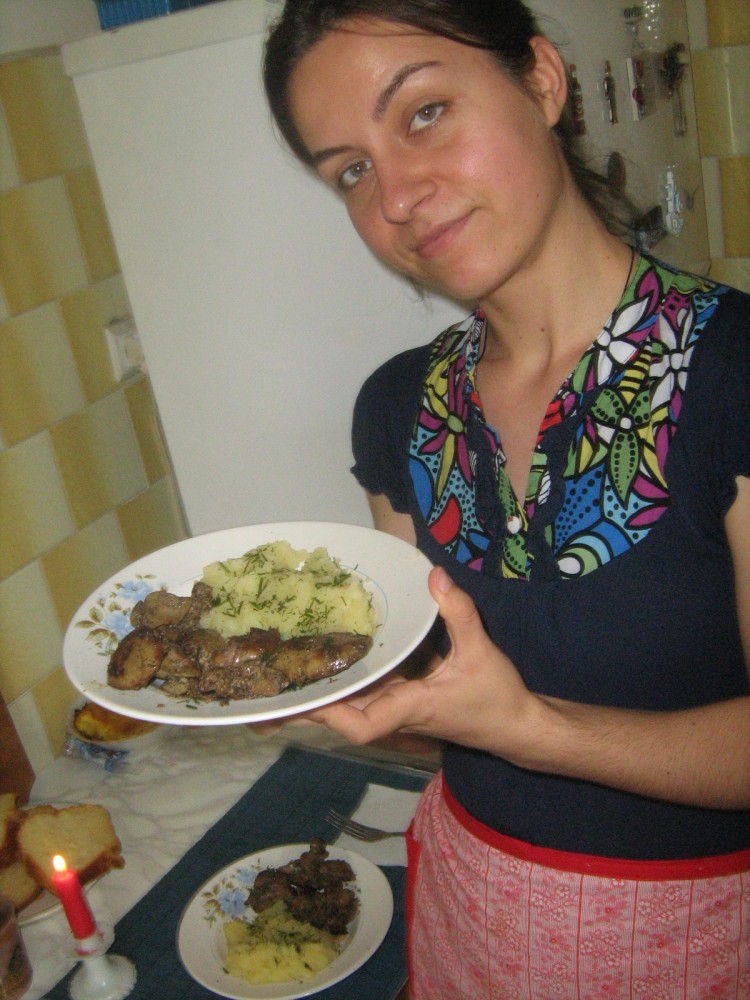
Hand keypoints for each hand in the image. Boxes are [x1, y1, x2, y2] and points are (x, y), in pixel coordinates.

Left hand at [306, 566, 540, 756]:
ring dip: (321, 690)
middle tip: (269, 679)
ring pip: (350, 705)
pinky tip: (326, 659)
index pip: (363, 725)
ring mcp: (397, 710)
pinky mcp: (402, 701)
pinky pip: (366, 693)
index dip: (332, 714)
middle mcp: (397, 713)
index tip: (306, 695)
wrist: (515, 726)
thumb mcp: (481, 651)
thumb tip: (435, 575)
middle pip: (341, 715)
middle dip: (306, 701)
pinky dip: (345, 680)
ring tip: (285, 666)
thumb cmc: (497, 697)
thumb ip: (459, 612)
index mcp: (412, 707)